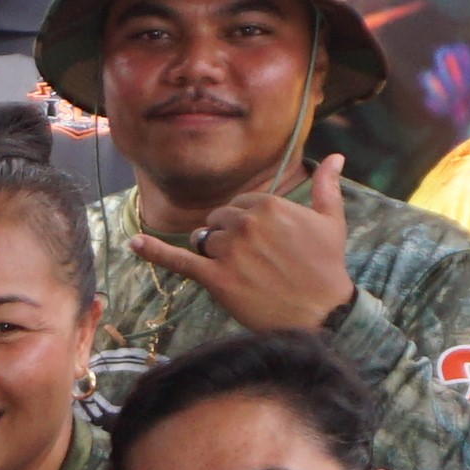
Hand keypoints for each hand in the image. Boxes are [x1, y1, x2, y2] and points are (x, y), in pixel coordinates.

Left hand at [127, 156, 359, 336]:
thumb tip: (337, 156)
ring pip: (204, 241)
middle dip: (228, 237)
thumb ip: (326, 186)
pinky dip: (154, 252)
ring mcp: (228, 251)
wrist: (323, 313)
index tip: (263, 242)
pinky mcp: (216, 279)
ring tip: (243, 272)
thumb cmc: (327, 267)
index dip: (246, 223)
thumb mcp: (331, 221)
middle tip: (255, 261)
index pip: (238, 205)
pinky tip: (132, 244)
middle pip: (217, 221)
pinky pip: (178, 261)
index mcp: (268, 205)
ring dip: (215, 254)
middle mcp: (245, 223)